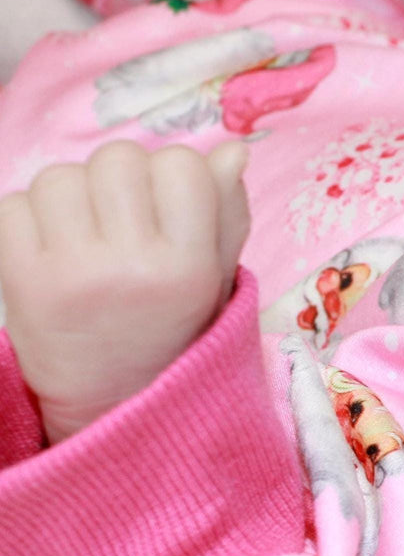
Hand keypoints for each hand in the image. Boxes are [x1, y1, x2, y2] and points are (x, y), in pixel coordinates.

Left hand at [0, 139, 250, 442]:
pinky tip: (54, 245)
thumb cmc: (171, 329)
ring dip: (73, 193)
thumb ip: (227, 212)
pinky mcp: (22, 281)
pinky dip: (29, 216)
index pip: (182, 166)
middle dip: (122, 177)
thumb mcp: (216, 277)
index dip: (175, 173)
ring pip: (60, 176)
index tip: (173, 203)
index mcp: (188, 268)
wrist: (112, 404)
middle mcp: (132, 269)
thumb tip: (230, 150)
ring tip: (87, 230)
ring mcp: (72, 275)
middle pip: (118, 159)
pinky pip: (12, 206)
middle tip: (126, 216)